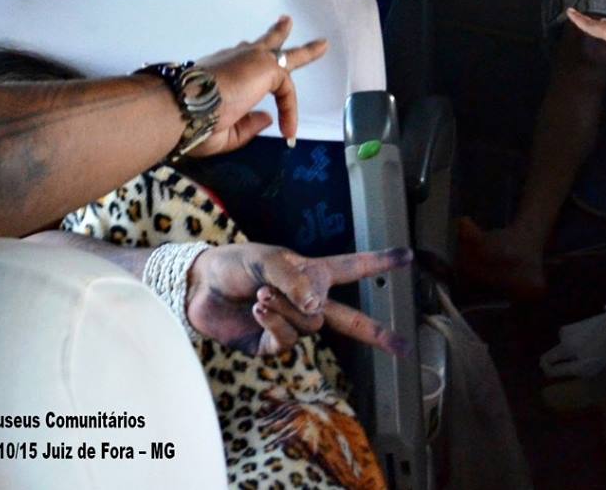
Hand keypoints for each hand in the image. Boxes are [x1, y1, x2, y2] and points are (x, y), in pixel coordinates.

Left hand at [187, 242, 411, 356]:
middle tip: (403, 347)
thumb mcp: (265, 260)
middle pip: (349, 319)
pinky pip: (288, 339)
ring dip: (286, 309)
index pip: (353, 268)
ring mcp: (291, 325)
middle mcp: (307, 301)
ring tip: (261, 295)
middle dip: (377, 332)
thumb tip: (318, 307)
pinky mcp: (271, 344)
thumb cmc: (232, 265)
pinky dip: (274, 322)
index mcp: (313, 273)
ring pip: (310, 326)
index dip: (380, 263)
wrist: (197, 288)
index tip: (408, 257)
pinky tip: (257, 309)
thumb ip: (295, 280)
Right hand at [192, 17, 326, 153]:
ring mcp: (250, 60)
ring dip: (302, 52)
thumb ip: (246, 125)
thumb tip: (268, 117)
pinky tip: (289, 128)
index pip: (239, 67)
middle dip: (277, 35)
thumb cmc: (193, 123)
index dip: (250, 92)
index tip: (259, 117)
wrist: (184, 108)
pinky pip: (286, 89)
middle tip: (287, 22)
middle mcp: (233, 60)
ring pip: (282, 53)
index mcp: (219, 73)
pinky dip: (289, 109)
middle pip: (261, 45)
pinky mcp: (265, 67)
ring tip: (321, 45)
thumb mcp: (222, 132)